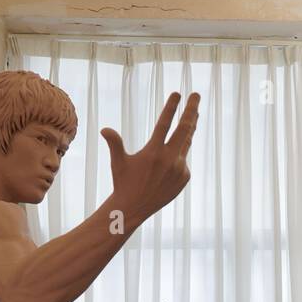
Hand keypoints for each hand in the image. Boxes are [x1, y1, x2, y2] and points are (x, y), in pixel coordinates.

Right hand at [101, 92, 198, 224]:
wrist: (135, 208)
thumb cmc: (123, 182)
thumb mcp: (118, 162)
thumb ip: (114, 143)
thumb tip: (104, 129)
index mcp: (153, 152)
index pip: (165, 123)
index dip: (171, 107)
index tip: (178, 93)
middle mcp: (169, 159)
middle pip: (185, 128)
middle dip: (191, 109)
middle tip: (196, 95)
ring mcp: (179, 169)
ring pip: (186, 143)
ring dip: (191, 127)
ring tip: (195, 114)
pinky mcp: (185, 178)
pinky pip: (183, 161)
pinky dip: (179, 155)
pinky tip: (171, 158)